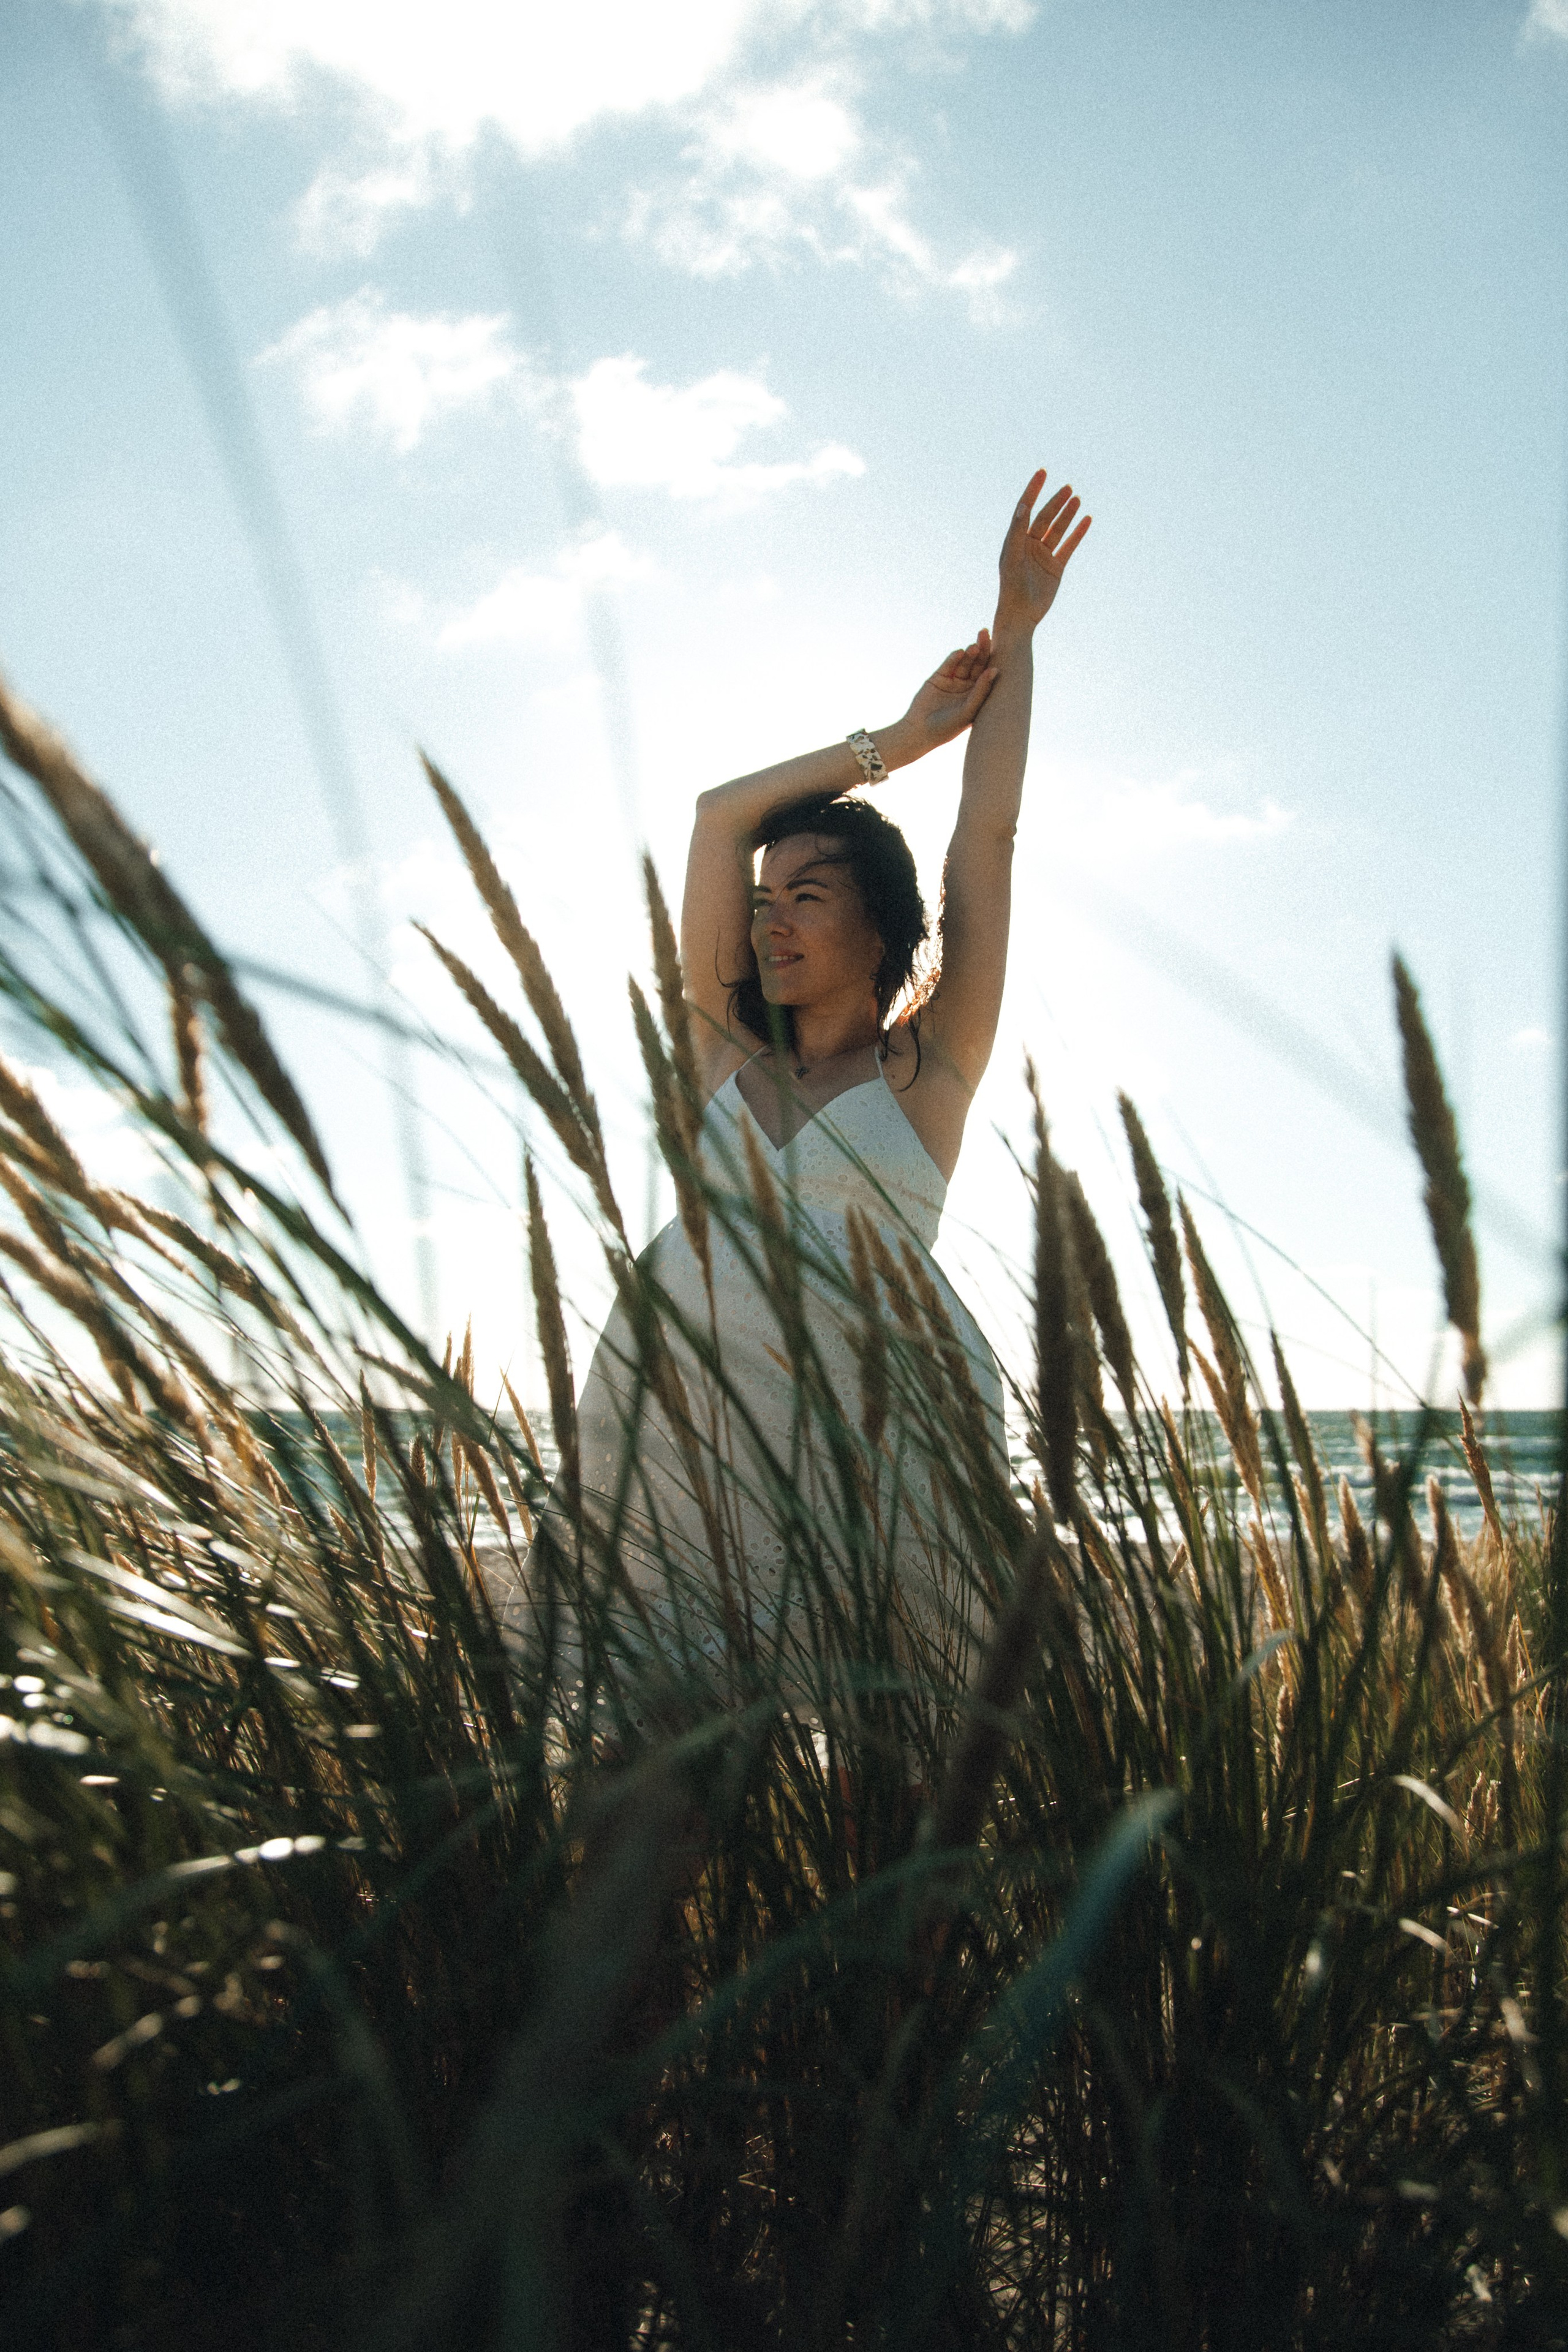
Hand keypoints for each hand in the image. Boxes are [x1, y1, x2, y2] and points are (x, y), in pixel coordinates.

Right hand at [896, 635, 997, 757]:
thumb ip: (981, 691)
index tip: (998, 647)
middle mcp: (967, 686)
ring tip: (973, 648)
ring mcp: (953, 681)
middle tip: (985, 636)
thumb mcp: (968, 711)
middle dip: (982, 650)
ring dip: (969, 654)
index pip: (988, 673)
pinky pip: (948, 665)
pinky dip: (953, 658)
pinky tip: (959, 652)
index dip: (992, 659)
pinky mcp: (938, 677)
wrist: (920, 732)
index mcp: (978, 695)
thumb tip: (995, 670)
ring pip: (964, 663)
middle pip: (977, 664)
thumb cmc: (948, 727)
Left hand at [995, 468, 1090, 634]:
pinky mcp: (1055, 568)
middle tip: (1067, 488)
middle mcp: (1028, 546)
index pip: (1025, 509)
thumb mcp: (1012, 558)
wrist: (1020, 617)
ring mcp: (1043, 557)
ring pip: (1057, 530)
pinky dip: (1077, 534)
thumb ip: (1017, 531)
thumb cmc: (1010, 589)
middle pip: (1044, 517)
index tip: (1041, 473)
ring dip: (1067, 515)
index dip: (1032, 490)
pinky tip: (1086, 520)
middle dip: (1055, 502)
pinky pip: (1068, 546)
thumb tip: (1023, 506)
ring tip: (1076, 498)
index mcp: (1015, 541)